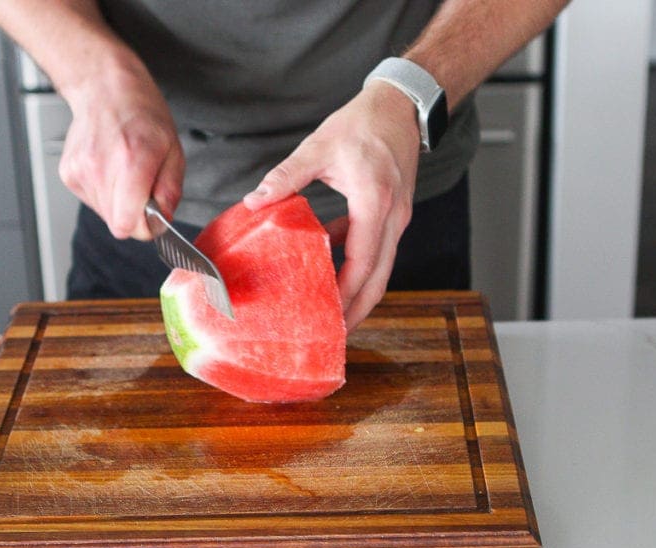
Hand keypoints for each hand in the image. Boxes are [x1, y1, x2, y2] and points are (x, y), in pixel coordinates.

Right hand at [58, 58, 183, 239]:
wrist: (104, 88)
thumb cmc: (141, 112)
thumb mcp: (172, 148)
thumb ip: (170, 188)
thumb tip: (163, 217)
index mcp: (131, 162)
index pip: (130, 225)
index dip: (147, 227)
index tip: (154, 215)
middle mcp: (101, 169)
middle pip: (118, 224)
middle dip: (135, 214)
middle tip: (142, 186)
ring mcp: (80, 172)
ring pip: (105, 214)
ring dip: (119, 202)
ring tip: (124, 171)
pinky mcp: (68, 174)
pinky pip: (92, 200)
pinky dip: (104, 191)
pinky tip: (109, 167)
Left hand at [243, 82, 420, 329]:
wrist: (401, 106)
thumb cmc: (364, 123)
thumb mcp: (320, 147)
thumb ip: (286, 176)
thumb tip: (255, 200)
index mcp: (374, 202)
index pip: (362, 262)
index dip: (345, 294)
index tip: (327, 314)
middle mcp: (392, 216)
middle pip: (379, 279)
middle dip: (358, 310)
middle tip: (334, 334)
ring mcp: (397, 218)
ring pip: (382, 269)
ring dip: (359, 293)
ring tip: (333, 313)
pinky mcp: (394, 215)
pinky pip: (378, 251)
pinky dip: (358, 265)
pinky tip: (329, 263)